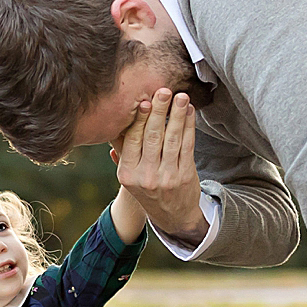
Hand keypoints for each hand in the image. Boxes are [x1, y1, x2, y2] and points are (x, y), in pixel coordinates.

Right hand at [111, 89, 203, 241]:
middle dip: (160, 112)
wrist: (172, 215)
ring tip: (181, 97)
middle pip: (153, 137)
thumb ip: (124, 150)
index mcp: (127, 173)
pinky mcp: (185, 175)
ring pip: (172, 140)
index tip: (145, 101)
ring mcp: (167, 177)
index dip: (139, 120)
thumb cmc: (147, 187)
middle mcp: (145, 176)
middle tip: (164, 91)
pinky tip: (189, 112)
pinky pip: (187, 146)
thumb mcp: (130, 174)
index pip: (132, 141)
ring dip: (177, 115)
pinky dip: (189, 126)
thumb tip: (116, 120)